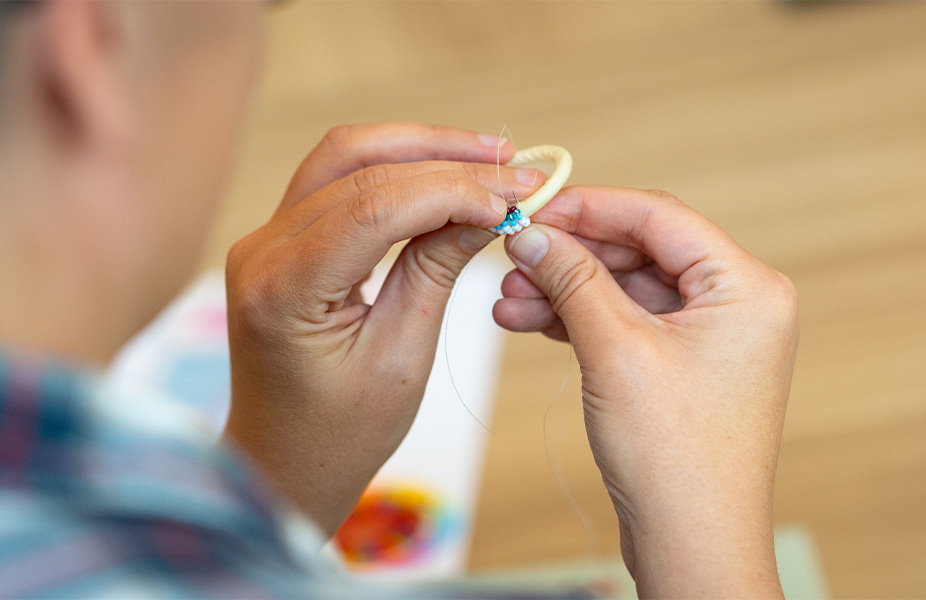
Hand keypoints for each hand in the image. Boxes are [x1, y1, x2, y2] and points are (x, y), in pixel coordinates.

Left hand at [223, 123, 545, 533]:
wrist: (283, 463)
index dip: (452, 190)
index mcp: (284, 289)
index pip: (375, 205)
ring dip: (420, 148)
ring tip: (488, 157)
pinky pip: (339, 182)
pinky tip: (445, 175)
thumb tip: (488, 208)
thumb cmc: (340, 432)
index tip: (512, 199)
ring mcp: (265, 240)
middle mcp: (261, 250)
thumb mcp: (402, 356)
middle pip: (356, 161)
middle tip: (512, 164)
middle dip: (443, 155)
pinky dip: (397, 170)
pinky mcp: (281, 241)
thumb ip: (437, 270)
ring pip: (345, 157)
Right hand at [494, 187, 796, 597]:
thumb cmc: (676, 458)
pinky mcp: (683, 367)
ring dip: (567, 290)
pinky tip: (531, 321)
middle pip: (640, 251)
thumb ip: (574, 280)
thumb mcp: (615, 351)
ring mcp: (711, 338)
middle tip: (512, 259)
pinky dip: (581, 321)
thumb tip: (535, 234)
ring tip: (507, 300)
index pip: (658, 217)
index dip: (589, 207)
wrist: (692, 545)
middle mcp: (737, 304)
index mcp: (746, 287)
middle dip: (571, 257)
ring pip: (627, 289)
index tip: (533, 210)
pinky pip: (627, 323)